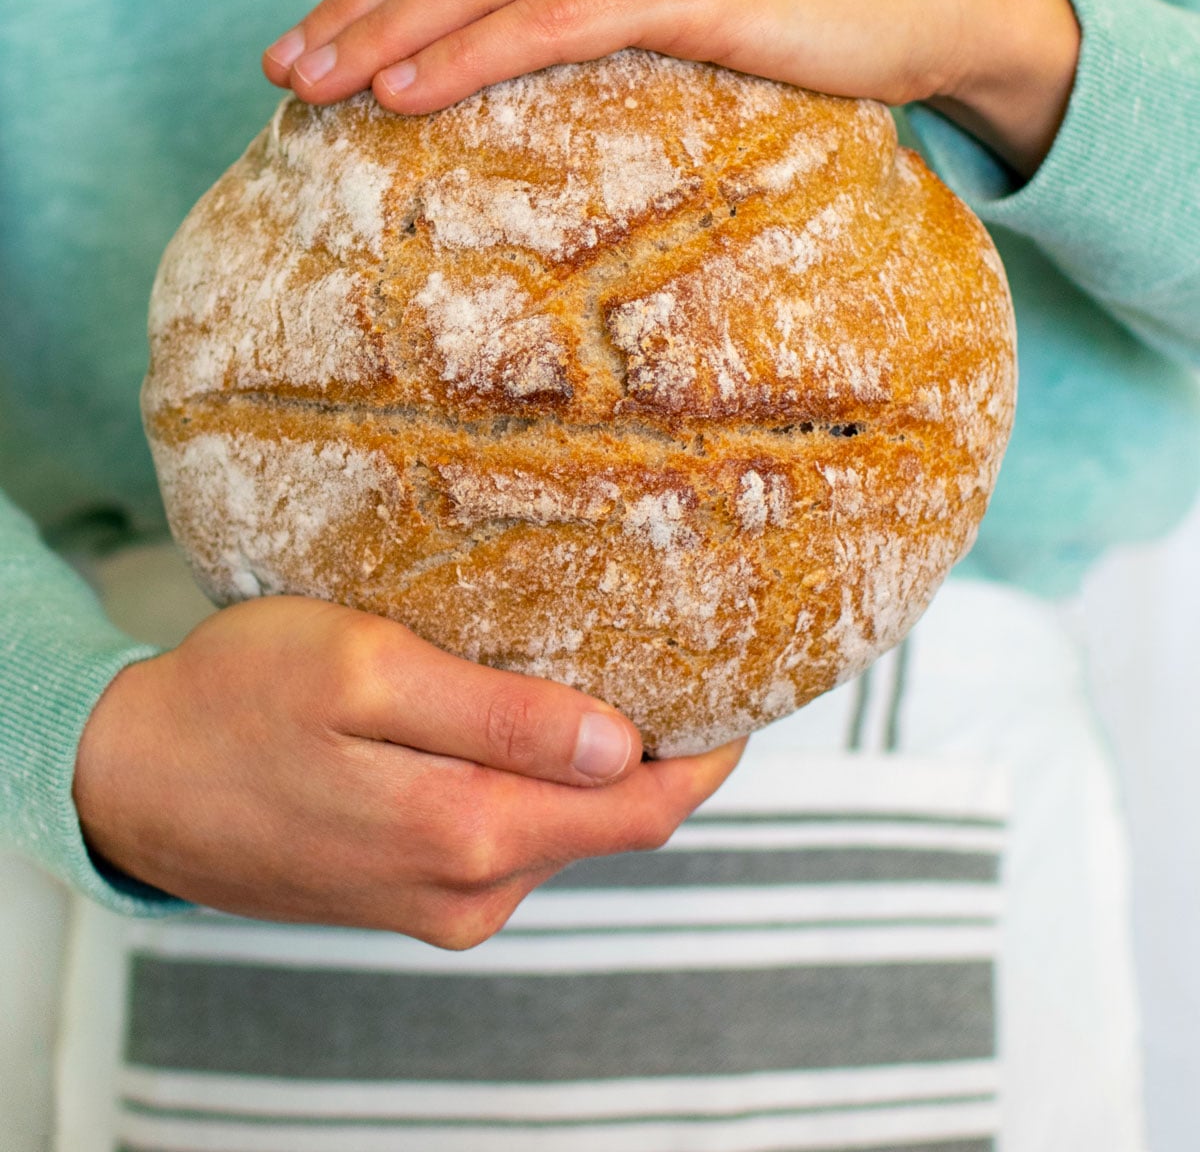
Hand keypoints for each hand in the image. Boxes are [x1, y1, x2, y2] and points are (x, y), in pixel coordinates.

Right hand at [73, 597, 743, 943]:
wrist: (131, 781)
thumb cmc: (239, 699)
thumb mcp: (365, 673)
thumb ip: (498, 715)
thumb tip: (624, 743)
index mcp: (469, 832)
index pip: (646, 807)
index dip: (711, 748)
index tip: (745, 677)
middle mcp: (471, 889)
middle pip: (614, 822)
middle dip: (664, 750)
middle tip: (689, 655)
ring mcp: (440, 901)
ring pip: (562, 830)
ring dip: (599, 766)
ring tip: (609, 672)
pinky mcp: (410, 892)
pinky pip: (509, 839)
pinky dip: (540, 785)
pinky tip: (524, 723)